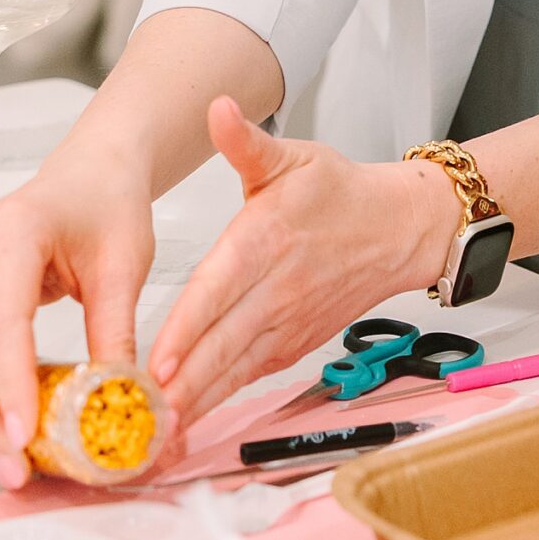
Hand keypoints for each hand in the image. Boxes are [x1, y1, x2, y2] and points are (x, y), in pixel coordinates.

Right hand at [0, 145, 157, 489]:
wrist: (92, 172)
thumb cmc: (110, 206)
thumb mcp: (125, 265)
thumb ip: (115, 333)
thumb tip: (119, 407)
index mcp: (15, 231)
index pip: (4, 319)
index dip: (11, 383)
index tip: (25, 436)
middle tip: (14, 473)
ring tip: (8, 469)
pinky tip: (2, 436)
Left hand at [147, 98, 456, 425]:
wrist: (398, 229)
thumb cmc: (340, 193)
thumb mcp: (292, 156)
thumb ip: (246, 142)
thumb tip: (217, 108)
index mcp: (268, 240)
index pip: (220, 289)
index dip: (189, 328)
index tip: (158, 360)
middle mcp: (276, 289)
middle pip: (223, 343)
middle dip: (182, 382)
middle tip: (140, 412)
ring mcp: (286, 323)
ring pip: (234, 370)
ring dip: (195, 402)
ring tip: (155, 431)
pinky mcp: (291, 345)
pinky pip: (248, 377)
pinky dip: (218, 403)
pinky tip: (186, 422)